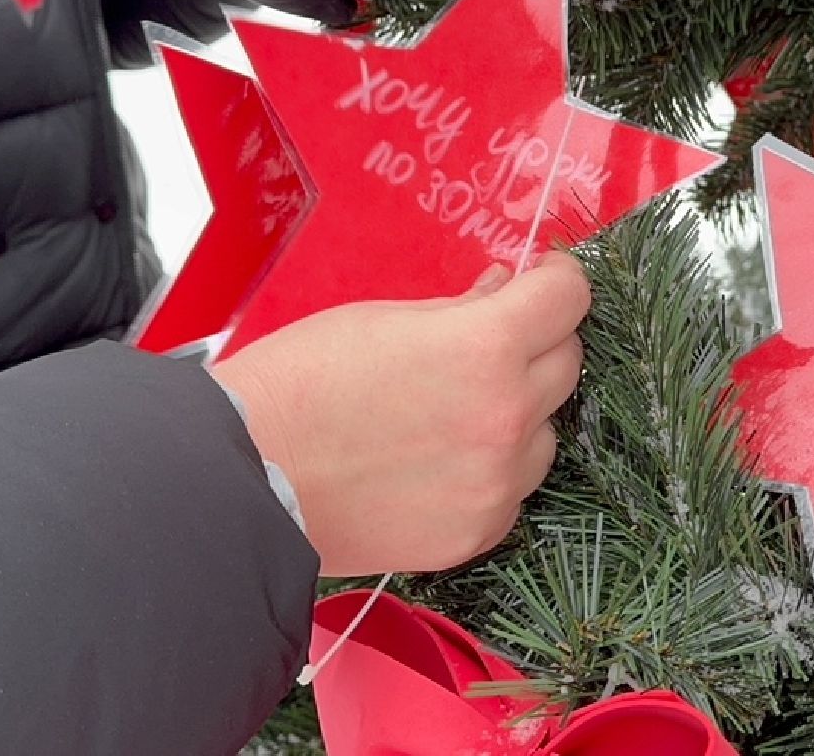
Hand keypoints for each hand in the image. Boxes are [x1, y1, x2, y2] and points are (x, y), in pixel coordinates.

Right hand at [214, 252, 590, 576]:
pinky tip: (441, 462)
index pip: (568, 297)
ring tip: (456, 411)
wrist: (245, 479)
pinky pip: (512, 490)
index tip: (542, 280)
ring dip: (520, 413)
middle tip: (495, 341)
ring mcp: (495, 482)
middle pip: (567, 363)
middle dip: (539, 343)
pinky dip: (492, 472)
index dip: (557, 280)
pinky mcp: (475, 532)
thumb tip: (503, 292)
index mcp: (485, 347)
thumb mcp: (381, 317)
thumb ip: (459, 309)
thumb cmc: (298, 384)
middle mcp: (506, 416)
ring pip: (546, 433)